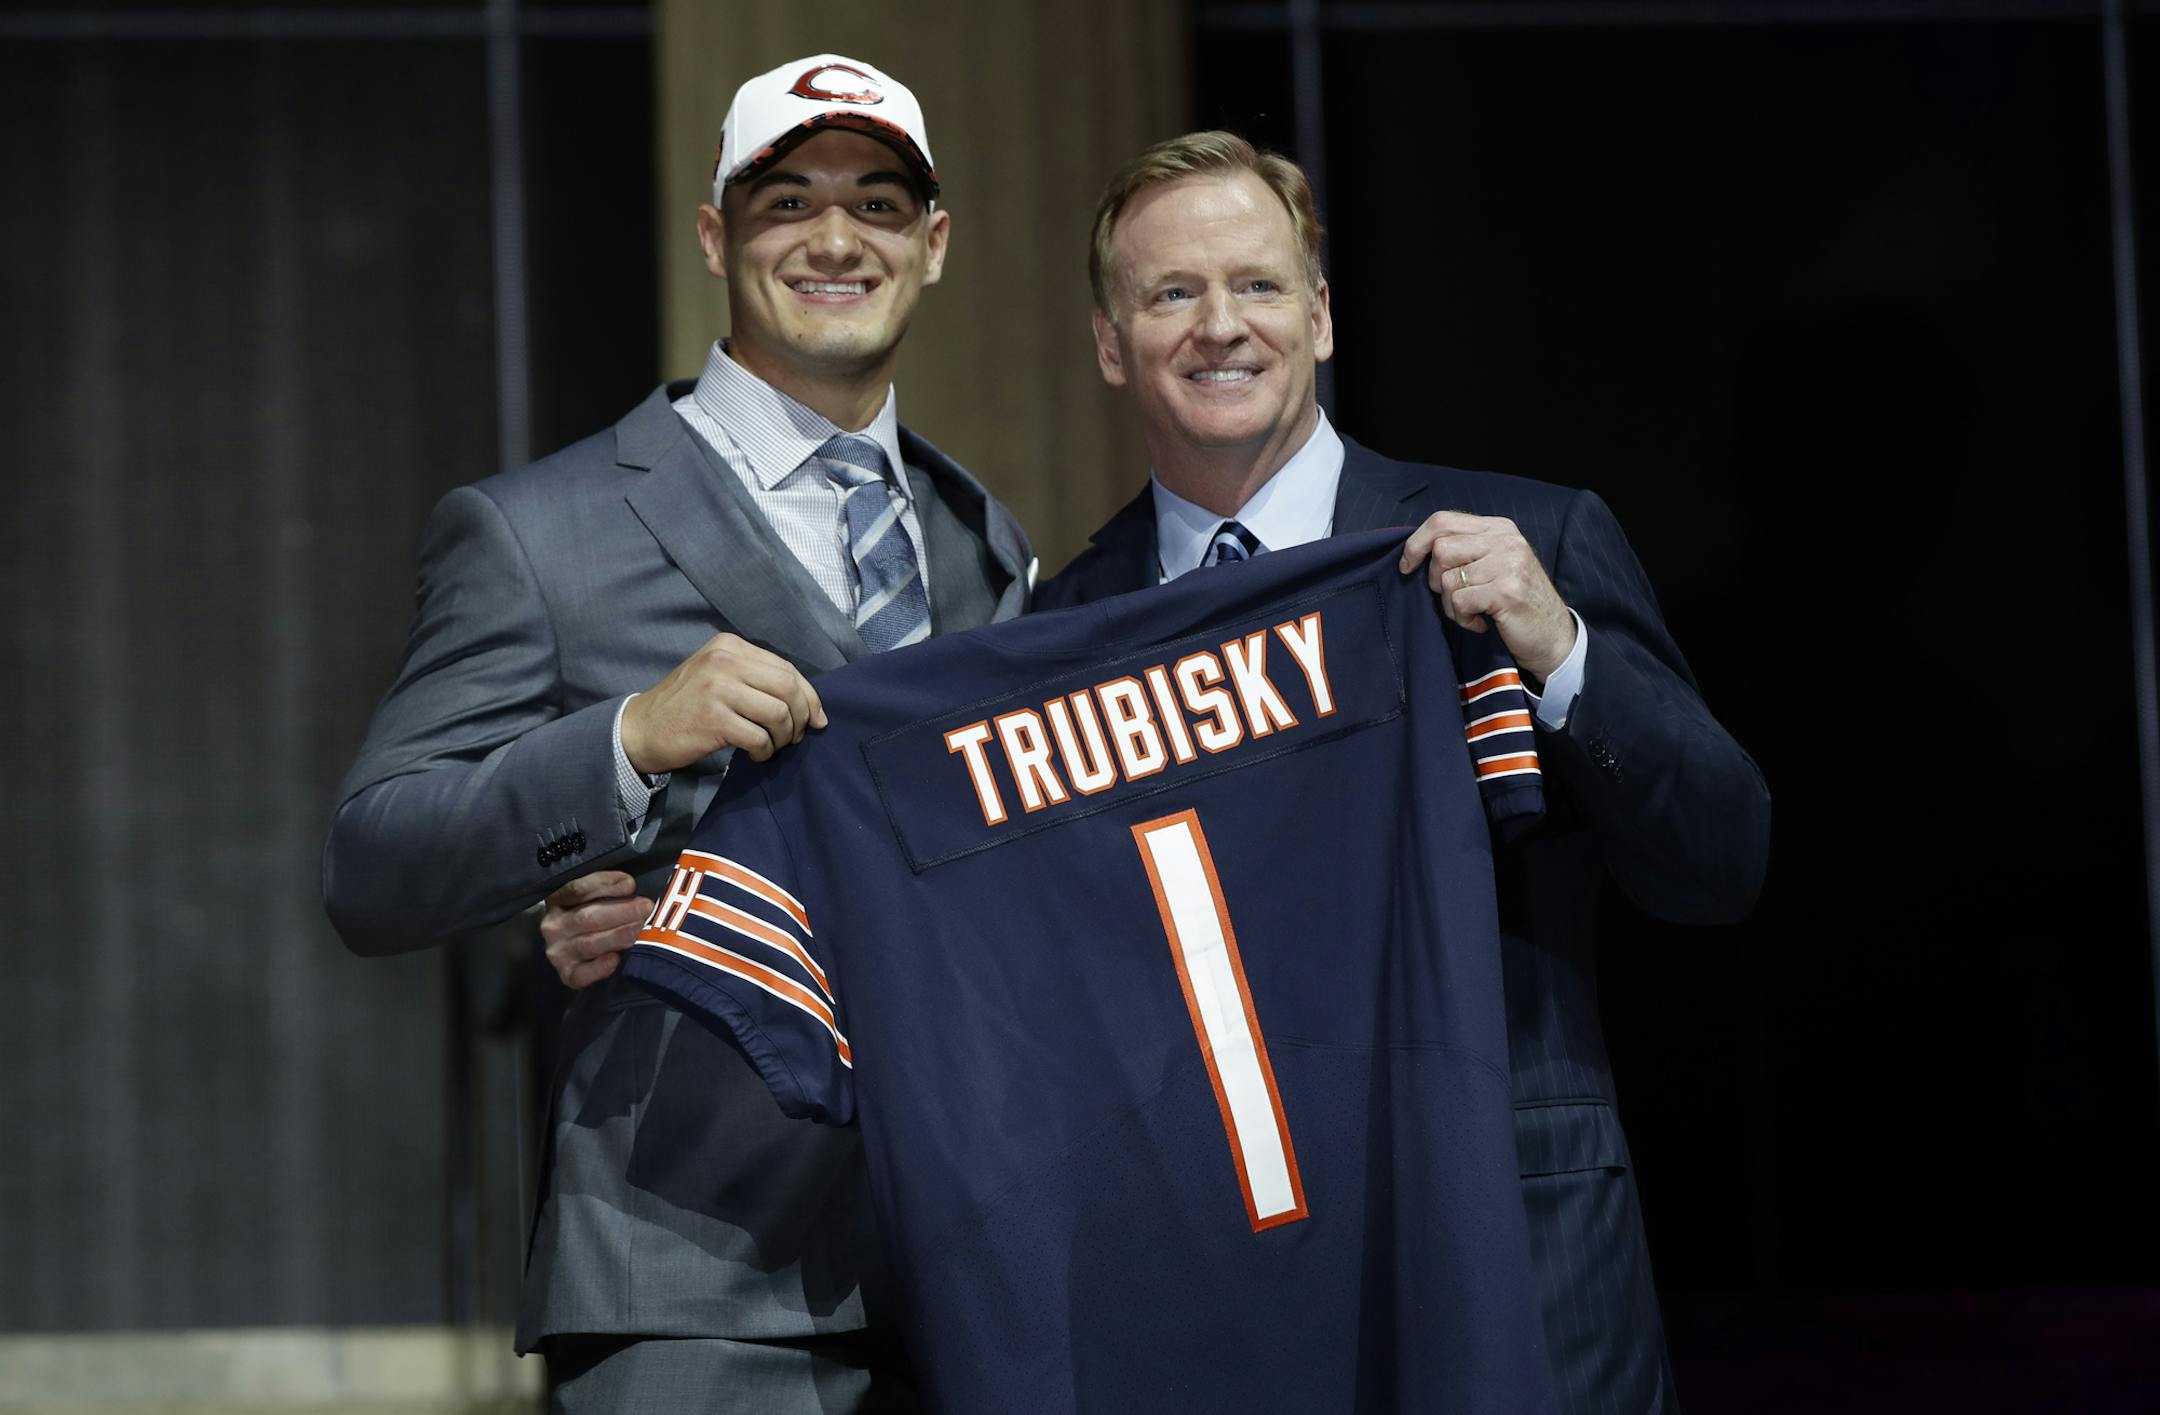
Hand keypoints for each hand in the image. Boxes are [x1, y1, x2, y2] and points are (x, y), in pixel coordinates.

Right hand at [542, 870, 650, 989]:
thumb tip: (632, 885)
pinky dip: (598, 968)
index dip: (605, 885)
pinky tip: (615, 960)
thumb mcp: (593, 898)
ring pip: (589, 944)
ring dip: (617, 936)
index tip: (630, 884)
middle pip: (587, 917)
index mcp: (558, 900)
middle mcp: (554, 926)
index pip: (579, 890)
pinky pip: (582, 975)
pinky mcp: (567, 974)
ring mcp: (559, 952)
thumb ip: (608, 891)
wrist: (574, 951)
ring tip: (639, 929)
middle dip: (621, 911)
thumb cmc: (592, 917)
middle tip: (646, 908)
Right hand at [621, 633, 826, 773]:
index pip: (785, 667)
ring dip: (784, 737)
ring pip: (778, 713)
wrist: (641, 728)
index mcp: (729, 646)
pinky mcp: (713, 718)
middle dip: (801, 717)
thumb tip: (809, 703)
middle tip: (796, 737)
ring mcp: (718, 688)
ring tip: (773, 747)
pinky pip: (759, 737)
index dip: (809, 695)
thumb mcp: (718, 676)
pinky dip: (764, 751)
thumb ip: (756, 679)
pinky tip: (756, 755)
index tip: (817, 718)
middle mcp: (724, 660)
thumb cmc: (686, 705)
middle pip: (788, 688)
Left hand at [1399, 511, 1576, 680]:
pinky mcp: (1506, 591)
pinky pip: (1459, 602)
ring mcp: (1508, 563)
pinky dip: (1463, 619)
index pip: (1442, 520)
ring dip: (1451, 606)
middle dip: (1435, 581)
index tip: (1407, 566)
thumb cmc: (1515, 602)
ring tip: (1473, 613)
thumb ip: (1464, 550)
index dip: (1416, 543)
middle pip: (1440, 550)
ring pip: (1447, 580)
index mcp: (1499, 528)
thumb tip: (1416, 550)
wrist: (1553, 636)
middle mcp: (1506, 540)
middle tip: (1457, 598)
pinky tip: (1481, 623)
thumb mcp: (1493, 564)